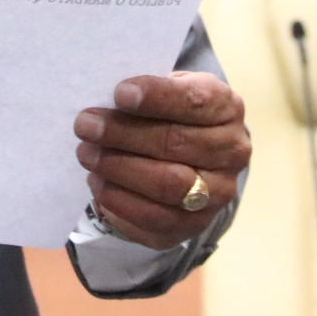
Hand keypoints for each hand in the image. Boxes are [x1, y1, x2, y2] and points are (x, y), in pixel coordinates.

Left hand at [74, 72, 249, 250]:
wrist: (191, 156)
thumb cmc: (172, 113)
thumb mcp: (168, 88)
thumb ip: (148, 89)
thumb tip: (108, 97)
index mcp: (227, 108)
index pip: (195, 101)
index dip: (156, 97)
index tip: (119, 93)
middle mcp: (231, 153)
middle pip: (175, 144)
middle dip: (124, 134)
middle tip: (85, 125)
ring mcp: (216, 195)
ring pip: (166, 186)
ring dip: (118, 169)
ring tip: (86, 154)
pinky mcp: (192, 227)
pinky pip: (154, 222)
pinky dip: (119, 203)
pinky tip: (97, 183)